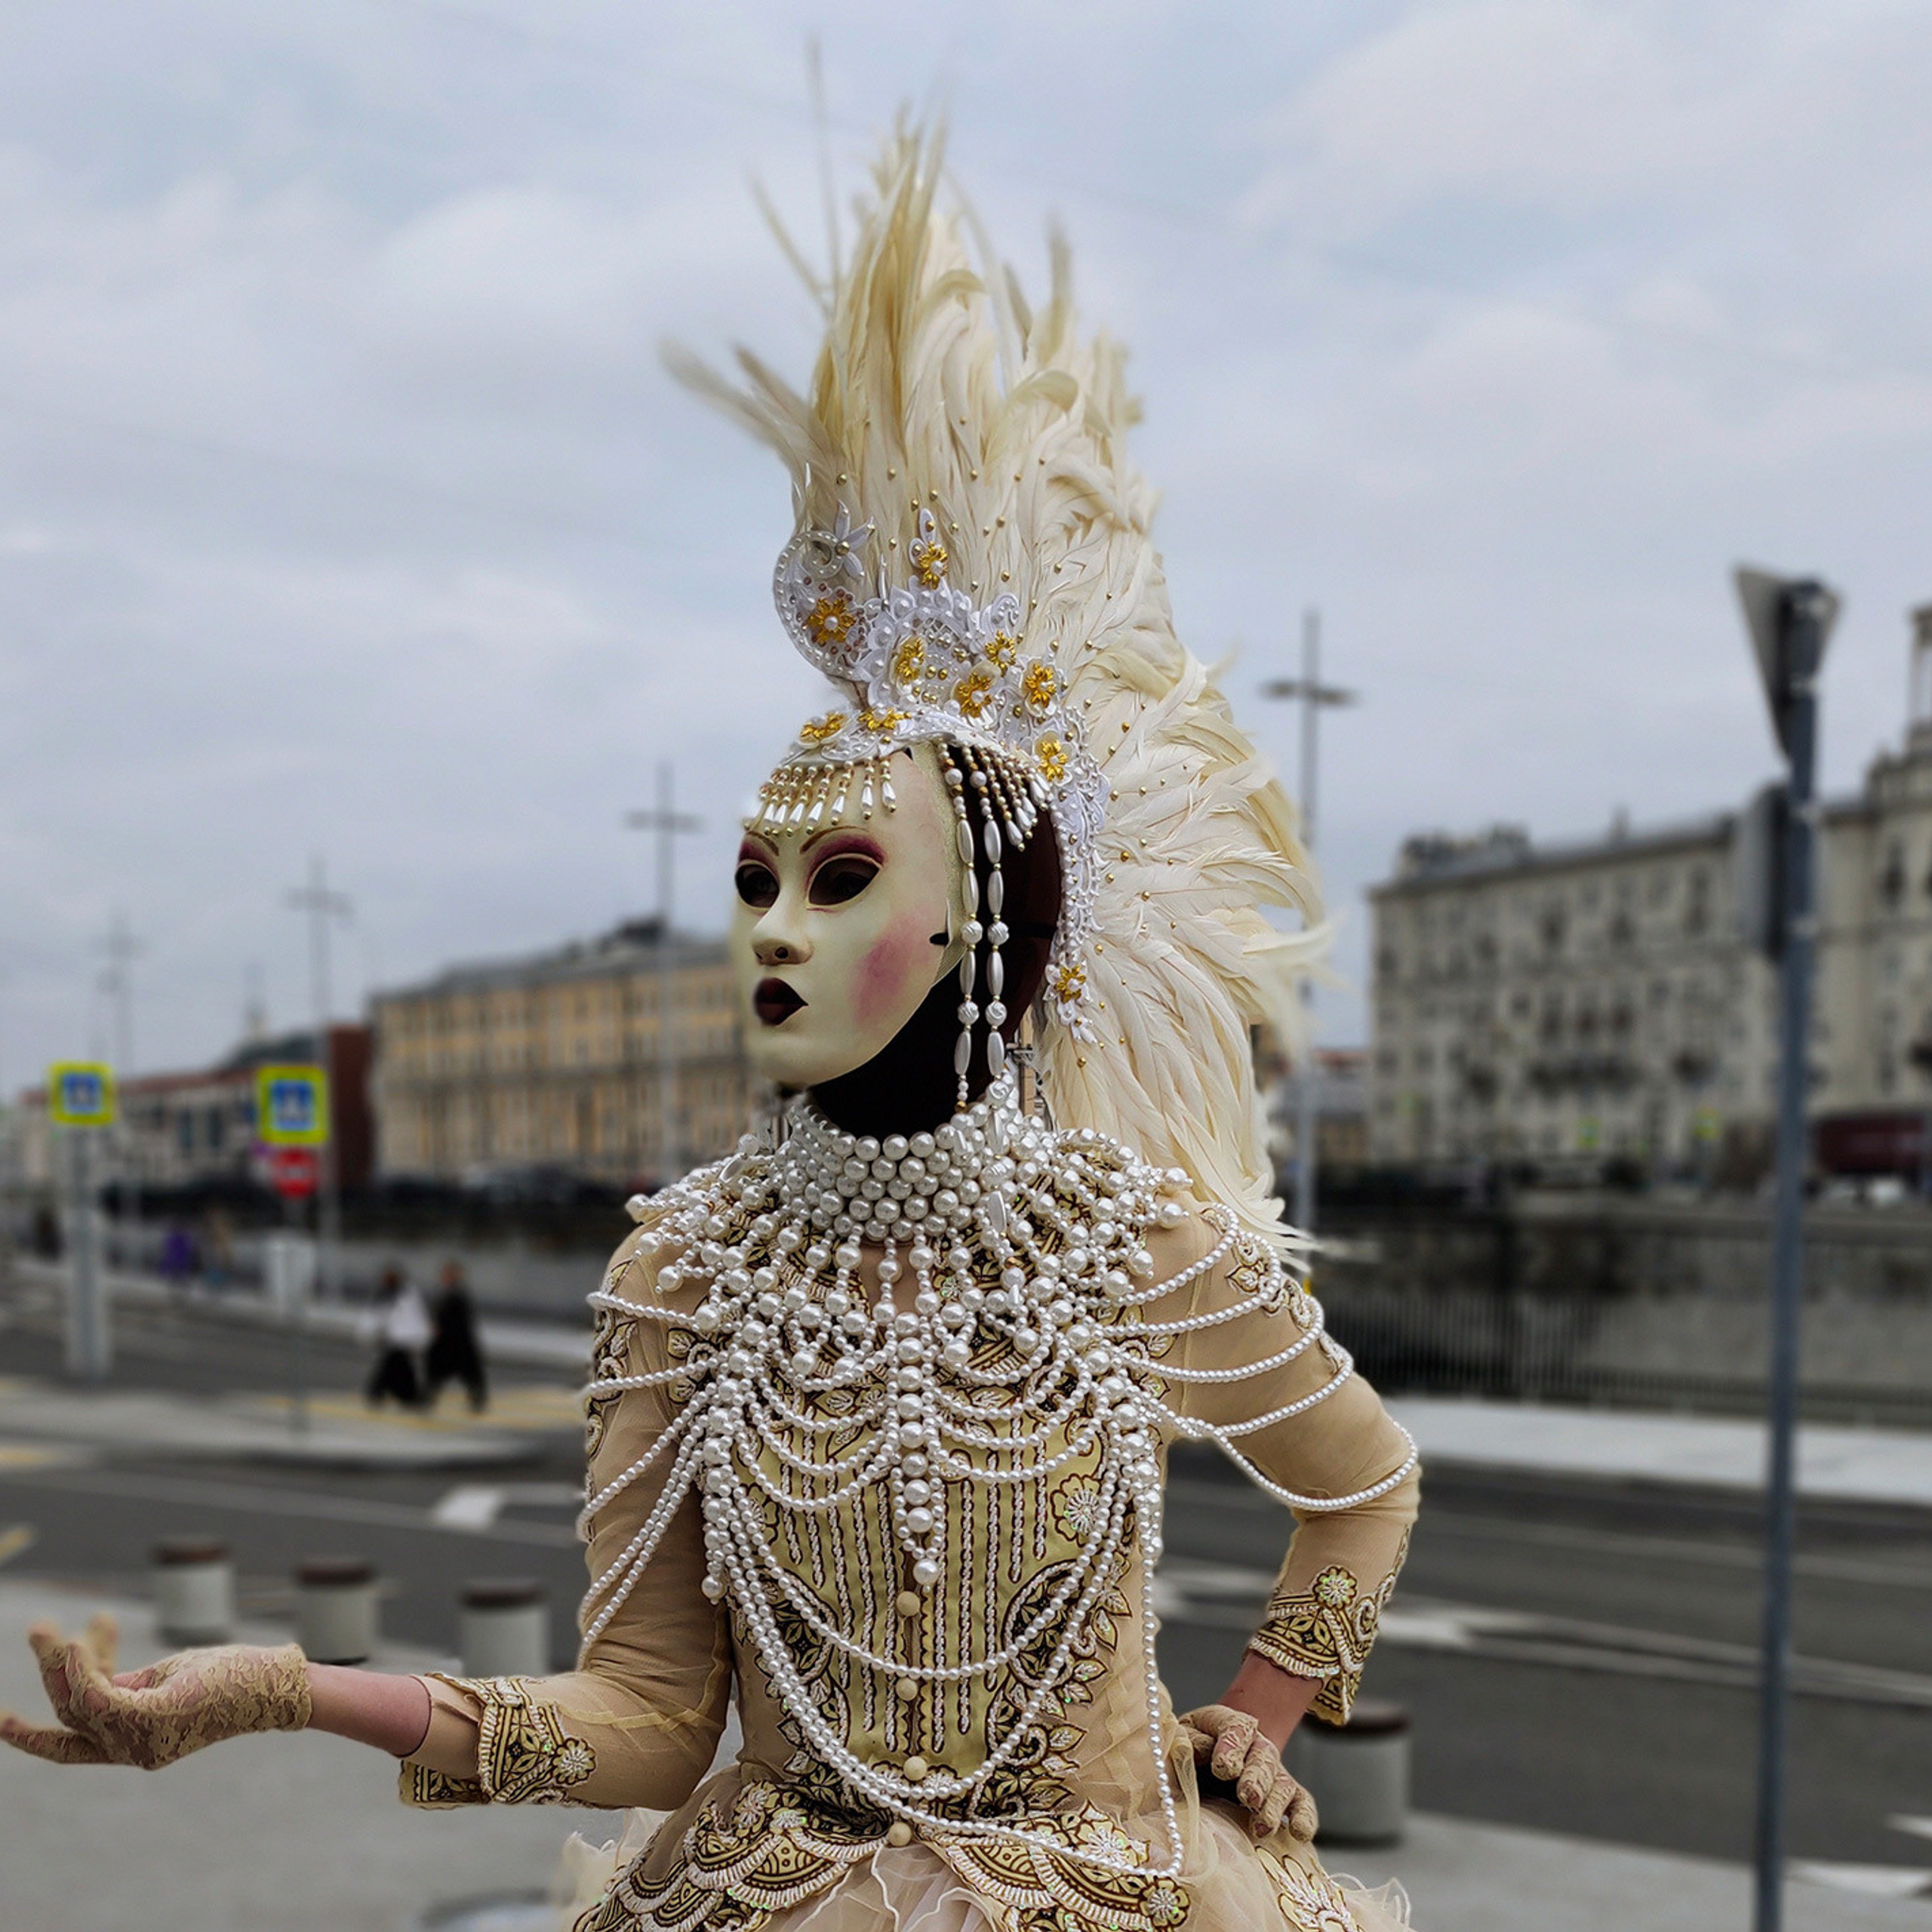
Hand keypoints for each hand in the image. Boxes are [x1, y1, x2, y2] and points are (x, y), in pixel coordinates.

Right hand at [0, 1615, 310, 1768]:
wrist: (273, 1683)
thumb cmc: (228, 1676)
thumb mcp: (166, 1678)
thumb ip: (125, 1684)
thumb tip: (86, 1672)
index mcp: (133, 1741)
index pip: (72, 1745)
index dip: (32, 1737)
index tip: (0, 1720)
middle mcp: (132, 1750)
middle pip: (69, 1715)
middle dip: (48, 1672)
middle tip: (38, 1628)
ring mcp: (141, 1740)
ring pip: (78, 1703)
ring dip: (61, 1661)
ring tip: (54, 1628)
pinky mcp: (151, 1720)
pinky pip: (98, 1698)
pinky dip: (82, 1670)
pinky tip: (79, 1641)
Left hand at [1178, 1702, 1317, 1841]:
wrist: (1211, 1761)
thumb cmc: (1193, 1750)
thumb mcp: (1183, 1738)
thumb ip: (1187, 1741)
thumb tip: (1197, 1749)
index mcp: (1228, 1726)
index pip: (1236, 1728)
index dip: (1231, 1747)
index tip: (1223, 1768)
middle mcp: (1256, 1746)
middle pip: (1263, 1757)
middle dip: (1256, 1778)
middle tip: (1248, 1797)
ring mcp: (1274, 1772)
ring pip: (1282, 1783)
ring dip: (1274, 1805)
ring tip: (1261, 1827)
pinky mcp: (1286, 1796)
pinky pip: (1302, 1803)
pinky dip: (1304, 1817)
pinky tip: (1299, 1833)